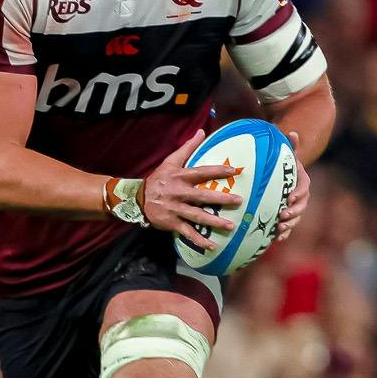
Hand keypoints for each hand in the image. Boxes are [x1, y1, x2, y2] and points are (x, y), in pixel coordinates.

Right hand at [141, 129, 243, 250]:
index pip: (202, 172)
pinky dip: (199, 240)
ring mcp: (175, 209)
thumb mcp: (170, 161)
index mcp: (180, 176)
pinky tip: (212, 246)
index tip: (235, 171)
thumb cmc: (159, 178)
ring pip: (197, 216)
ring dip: (214, 222)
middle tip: (239, 201)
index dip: (218, 171)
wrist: (137, 198)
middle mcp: (178, 192)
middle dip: (221, 199)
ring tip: (231, 226)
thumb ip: (188, 147)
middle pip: (202, 196)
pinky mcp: (171, 222)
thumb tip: (202, 131)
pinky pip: (187, 232)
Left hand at [277, 129, 309, 242]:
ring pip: (296, 218)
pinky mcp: (290, 216)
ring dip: (289, 225)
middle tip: (282, 216)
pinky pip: (289, 226)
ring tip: (279, 229)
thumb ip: (290, 146)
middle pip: (301, 206)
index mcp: (303, 182)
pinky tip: (276, 238)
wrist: (285, 176)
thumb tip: (292, 132)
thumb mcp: (287, 155)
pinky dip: (284, 233)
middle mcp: (302, 196)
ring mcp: (297, 207)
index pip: (304, 188)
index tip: (289, 198)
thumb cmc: (284, 164)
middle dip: (293, 212)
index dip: (298, 194)